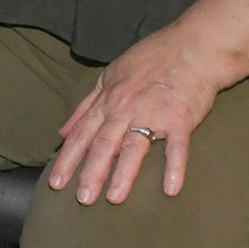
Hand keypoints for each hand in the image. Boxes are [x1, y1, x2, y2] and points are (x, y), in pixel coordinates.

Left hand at [48, 0, 248, 204]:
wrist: (193, 48)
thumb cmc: (150, 60)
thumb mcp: (109, 76)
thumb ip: (86, 106)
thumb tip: (63, 131)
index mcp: (108, 100)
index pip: (82, 135)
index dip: (68, 159)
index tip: (55, 183)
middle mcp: (125, 108)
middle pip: (103, 144)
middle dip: (90, 173)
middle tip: (81, 200)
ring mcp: (153, 113)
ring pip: (134, 147)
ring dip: (123, 174)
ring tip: (114, 199)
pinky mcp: (181, 118)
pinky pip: (176, 146)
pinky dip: (174, 167)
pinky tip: (170, 189)